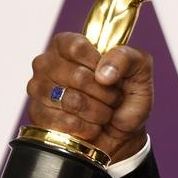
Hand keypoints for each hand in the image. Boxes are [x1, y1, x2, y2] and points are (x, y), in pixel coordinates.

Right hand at [25, 32, 153, 163]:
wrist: (122, 133)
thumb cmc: (127, 97)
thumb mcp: (139, 70)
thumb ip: (126, 58)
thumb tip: (103, 72)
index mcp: (67, 44)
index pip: (77, 47)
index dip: (99, 64)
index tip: (111, 75)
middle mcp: (47, 63)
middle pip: (78, 76)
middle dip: (105, 93)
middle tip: (112, 98)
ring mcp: (38, 90)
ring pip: (72, 101)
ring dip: (98, 112)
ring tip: (103, 112)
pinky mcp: (38, 116)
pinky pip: (66, 123)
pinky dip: (88, 128)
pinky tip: (91, 126)